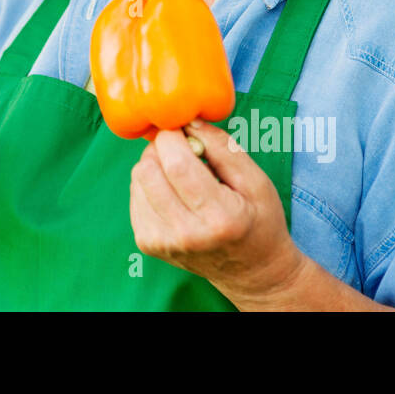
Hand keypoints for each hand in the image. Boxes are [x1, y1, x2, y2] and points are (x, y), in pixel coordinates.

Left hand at [129, 117, 306, 308]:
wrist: (251, 272)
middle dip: (162, 147)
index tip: (184, 129)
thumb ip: (223, 147)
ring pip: (137, 179)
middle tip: (183, 149)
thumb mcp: (256, 180)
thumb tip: (189, 121)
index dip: (174, 136)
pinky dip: (150, 185)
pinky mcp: (147, 244)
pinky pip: (135, 194)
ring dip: (155, 165)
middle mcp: (186, 234)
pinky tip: (173, 193)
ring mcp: (162, 242)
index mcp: (218, 217)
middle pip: (149, 169)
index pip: (176, 164)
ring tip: (182, 174)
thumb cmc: (259, 221)